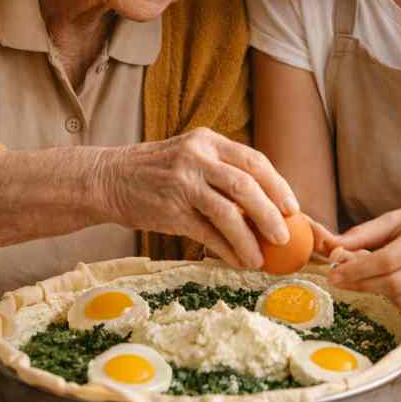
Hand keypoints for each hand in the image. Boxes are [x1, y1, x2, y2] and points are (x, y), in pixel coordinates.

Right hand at [98, 128, 299, 268]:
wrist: (108, 179)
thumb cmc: (156, 171)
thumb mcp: (190, 156)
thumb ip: (222, 171)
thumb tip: (265, 204)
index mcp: (207, 141)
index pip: (254, 160)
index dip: (278, 185)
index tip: (292, 208)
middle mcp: (196, 157)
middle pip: (246, 186)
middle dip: (270, 215)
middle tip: (284, 237)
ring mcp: (182, 183)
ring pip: (228, 213)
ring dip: (250, 240)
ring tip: (261, 259)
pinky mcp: (170, 211)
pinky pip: (207, 234)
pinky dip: (226, 250)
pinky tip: (237, 261)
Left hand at [326, 202, 400, 311]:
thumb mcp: (398, 217)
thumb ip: (365, 233)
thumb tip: (332, 246)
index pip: (388, 260)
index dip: (358, 270)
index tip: (334, 273)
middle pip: (394, 284)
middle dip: (362, 285)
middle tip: (340, 280)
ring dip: (378, 293)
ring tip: (367, 278)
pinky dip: (396, 299)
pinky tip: (393, 284)